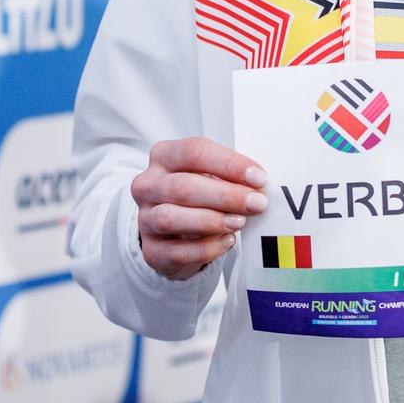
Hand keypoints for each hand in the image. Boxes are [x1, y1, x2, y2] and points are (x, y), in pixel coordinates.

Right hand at [131, 136, 269, 280]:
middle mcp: (147, 185)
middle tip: (256, 203)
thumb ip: (230, 177)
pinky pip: (176, 251)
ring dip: (211, 220)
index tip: (259, 178)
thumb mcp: (211, 175)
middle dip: (225, 195)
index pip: (194, 152)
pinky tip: (227, 241)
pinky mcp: (151, 250)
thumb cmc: (198, 194)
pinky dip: (206, 248)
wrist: (175, 233)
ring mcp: (145, 218)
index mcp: (163, 156)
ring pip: (172, 217)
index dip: (229, 164)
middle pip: (183, 186)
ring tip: (239, 222)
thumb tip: (257, 185)